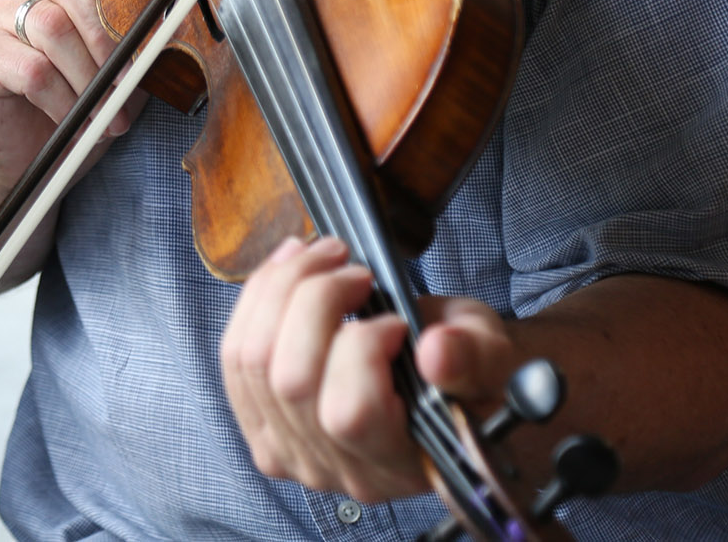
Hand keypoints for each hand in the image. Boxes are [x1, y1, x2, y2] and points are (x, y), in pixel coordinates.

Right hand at [0, 0, 145, 202]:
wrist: (29, 158)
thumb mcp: (122, 67)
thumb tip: (178, 22)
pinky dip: (63, 100)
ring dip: (89, 76)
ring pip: (50, 26)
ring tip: (108, 111)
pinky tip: (75, 120)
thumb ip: (140, 36)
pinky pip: (30, 69)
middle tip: (129, 77)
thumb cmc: (82, 104)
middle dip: (107, 31)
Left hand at [219, 237, 514, 501]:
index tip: (396, 318)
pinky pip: (234, 358)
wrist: (442, 389)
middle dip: (315, 299)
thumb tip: (437, 351)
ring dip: (279, 289)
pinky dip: (255, 301)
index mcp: (398, 463)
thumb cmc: (466, 374)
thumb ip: (474, 356)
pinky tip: (288, 272)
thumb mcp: (493, 356)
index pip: (349, 414)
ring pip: (251, 361)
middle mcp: (335, 470)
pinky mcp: (261, 424)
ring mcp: (290, 452)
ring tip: (320, 257)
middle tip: (352, 268)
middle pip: (290, 378)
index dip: (363, 348)